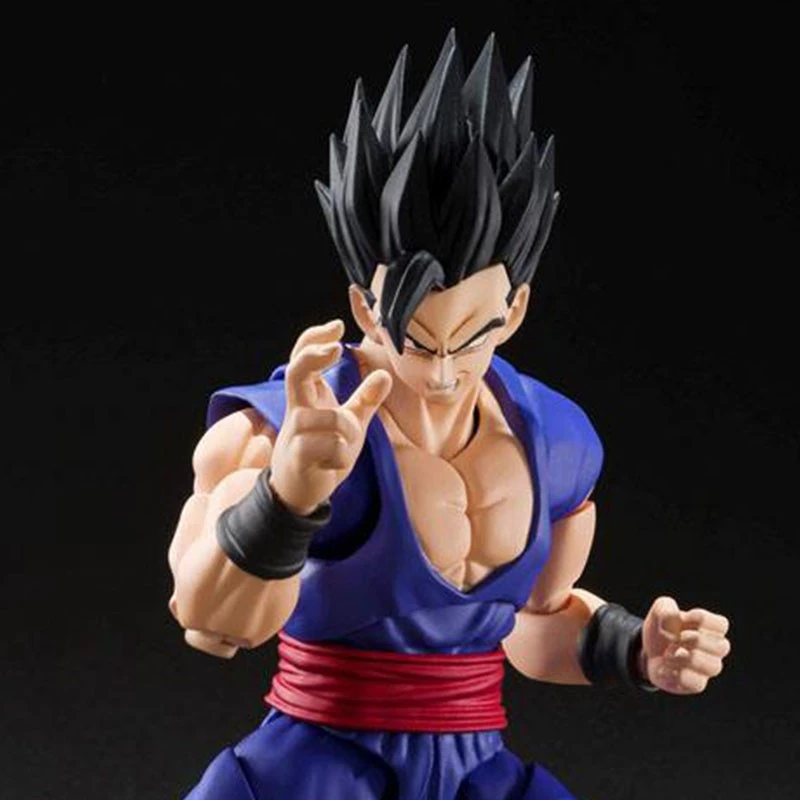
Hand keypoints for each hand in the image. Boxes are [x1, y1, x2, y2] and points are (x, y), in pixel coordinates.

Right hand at [269, 319, 391, 514]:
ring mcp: (294, 432)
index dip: (315, 339)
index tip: (338, 326)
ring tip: (341, 451)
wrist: (299, 492)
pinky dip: (343, 458)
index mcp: (307, 396)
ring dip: (350, 435)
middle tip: (337, 348)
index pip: (303, 357)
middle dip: (314, 355)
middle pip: (297, 371)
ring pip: (335, 421)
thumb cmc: (322, 453)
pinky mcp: (297, 455)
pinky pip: (334, 447)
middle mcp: (296, 409)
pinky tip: (332, 466)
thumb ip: (365, 400)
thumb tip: (384, 376)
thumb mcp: (349, 423)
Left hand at [640, 596, 730, 693]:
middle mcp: (714, 650)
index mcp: (710, 629)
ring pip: (713, 666)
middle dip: (694, 640)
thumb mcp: (659, 611)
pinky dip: (676, 674)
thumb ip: (665, 607)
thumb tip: (673, 621)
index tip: (683, 619)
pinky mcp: (696, 684)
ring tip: (668, 654)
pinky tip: (665, 668)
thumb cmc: (662, 629)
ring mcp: (707, 669)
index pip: (721, 624)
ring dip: (683, 658)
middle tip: (675, 639)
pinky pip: (697, 683)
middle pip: (722, 647)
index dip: (700, 619)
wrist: (648, 652)